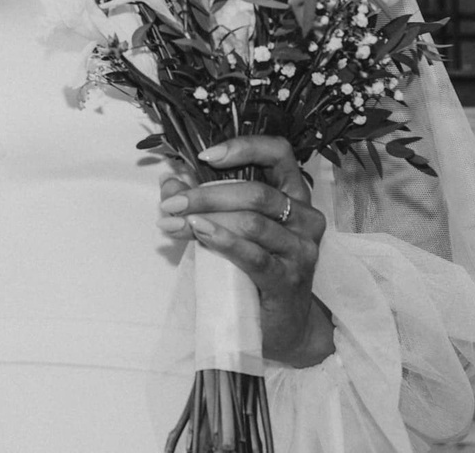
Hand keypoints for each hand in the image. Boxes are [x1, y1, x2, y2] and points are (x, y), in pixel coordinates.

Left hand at [156, 135, 333, 368]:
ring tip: (174, 222)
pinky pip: (253, 255)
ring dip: (206, 218)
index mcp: (294, 195)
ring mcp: (300, 250)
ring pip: (252, 221)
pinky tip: (199, 233)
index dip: (244, 147)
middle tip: (171, 203)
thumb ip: (203, 203)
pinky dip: (222, 241)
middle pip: (256, 192)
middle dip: (206, 195)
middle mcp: (305, 218)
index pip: (279, 153)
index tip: (205, 156)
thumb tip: (169, 182)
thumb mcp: (233, 229)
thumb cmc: (257, 271)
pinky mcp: (288, 280)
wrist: (283, 327)